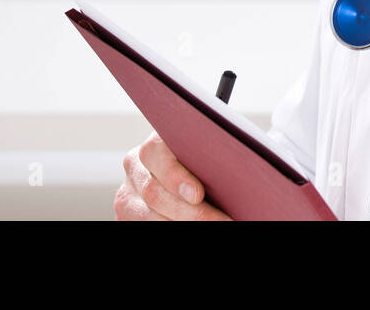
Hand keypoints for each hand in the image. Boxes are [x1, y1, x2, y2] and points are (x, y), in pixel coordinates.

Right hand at [115, 131, 232, 219]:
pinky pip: (147, 224)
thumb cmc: (206, 157)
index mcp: (154, 141)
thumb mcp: (205, 148)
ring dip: (184, 223)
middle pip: (155, 192)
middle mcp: (135, 164)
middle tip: (220, 221)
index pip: (156, 153)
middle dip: (190, 211)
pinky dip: (173, 227)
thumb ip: (210, 153)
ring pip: (150, 215)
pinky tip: (200, 227)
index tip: (198, 194)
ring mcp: (128, 192)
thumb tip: (241, 167)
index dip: (176, 176)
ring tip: (216, 225)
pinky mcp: (128, 213)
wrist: (188, 169)